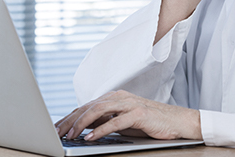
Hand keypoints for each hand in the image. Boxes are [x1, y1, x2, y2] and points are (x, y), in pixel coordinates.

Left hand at [55, 90, 201, 141]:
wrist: (178, 121)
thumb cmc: (150, 122)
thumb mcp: (123, 122)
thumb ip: (105, 121)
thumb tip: (83, 127)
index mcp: (114, 97)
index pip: (86, 106)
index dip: (69, 117)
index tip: (56, 128)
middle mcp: (119, 97)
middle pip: (88, 107)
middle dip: (70, 120)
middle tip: (57, 133)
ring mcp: (129, 103)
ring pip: (98, 111)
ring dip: (81, 124)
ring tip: (70, 135)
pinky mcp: (139, 114)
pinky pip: (115, 122)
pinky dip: (100, 130)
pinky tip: (89, 138)